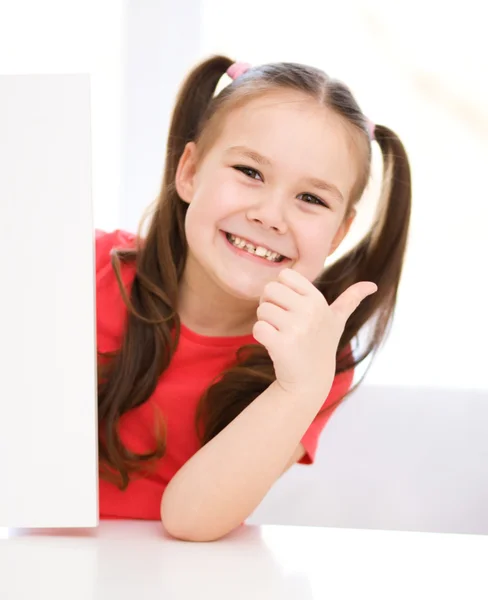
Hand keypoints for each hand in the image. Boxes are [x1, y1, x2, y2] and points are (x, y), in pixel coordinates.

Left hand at [252, 268, 376, 396]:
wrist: (310, 380)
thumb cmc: (321, 345)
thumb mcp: (337, 320)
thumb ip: (351, 300)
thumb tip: (373, 285)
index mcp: (318, 300)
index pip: (285, 275)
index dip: (280, 289)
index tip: (289, 306)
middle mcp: (309, 311)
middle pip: (269, 290)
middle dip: (269, 305)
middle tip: (280, 322)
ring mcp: (296, 328)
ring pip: (262, 310)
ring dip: (265, 322)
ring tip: (280, 335)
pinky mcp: (281, 344)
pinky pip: (257, 328)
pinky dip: (260, 336)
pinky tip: (274, 345)